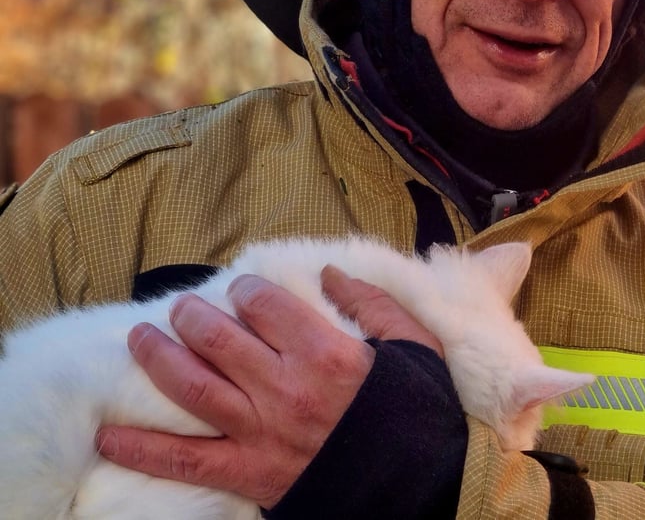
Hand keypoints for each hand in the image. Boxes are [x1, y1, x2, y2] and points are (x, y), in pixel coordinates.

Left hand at [96, 265, 442, 507]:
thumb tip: (330, 272)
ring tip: (139, 337)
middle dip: (192, 315)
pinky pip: (186, 460)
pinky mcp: (249, 472)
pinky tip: (110, 434)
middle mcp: (286, 387)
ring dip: (159, 358)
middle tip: (181, 307)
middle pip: (219, 339)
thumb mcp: (413, 344)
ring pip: (194, 387)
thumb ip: (372, 302)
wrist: (419, 486)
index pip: (264, 305)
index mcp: (326, 352)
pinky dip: (143, 448)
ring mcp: (261, 432)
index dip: (245, 290)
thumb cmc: (417, 412)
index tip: (241, 290)